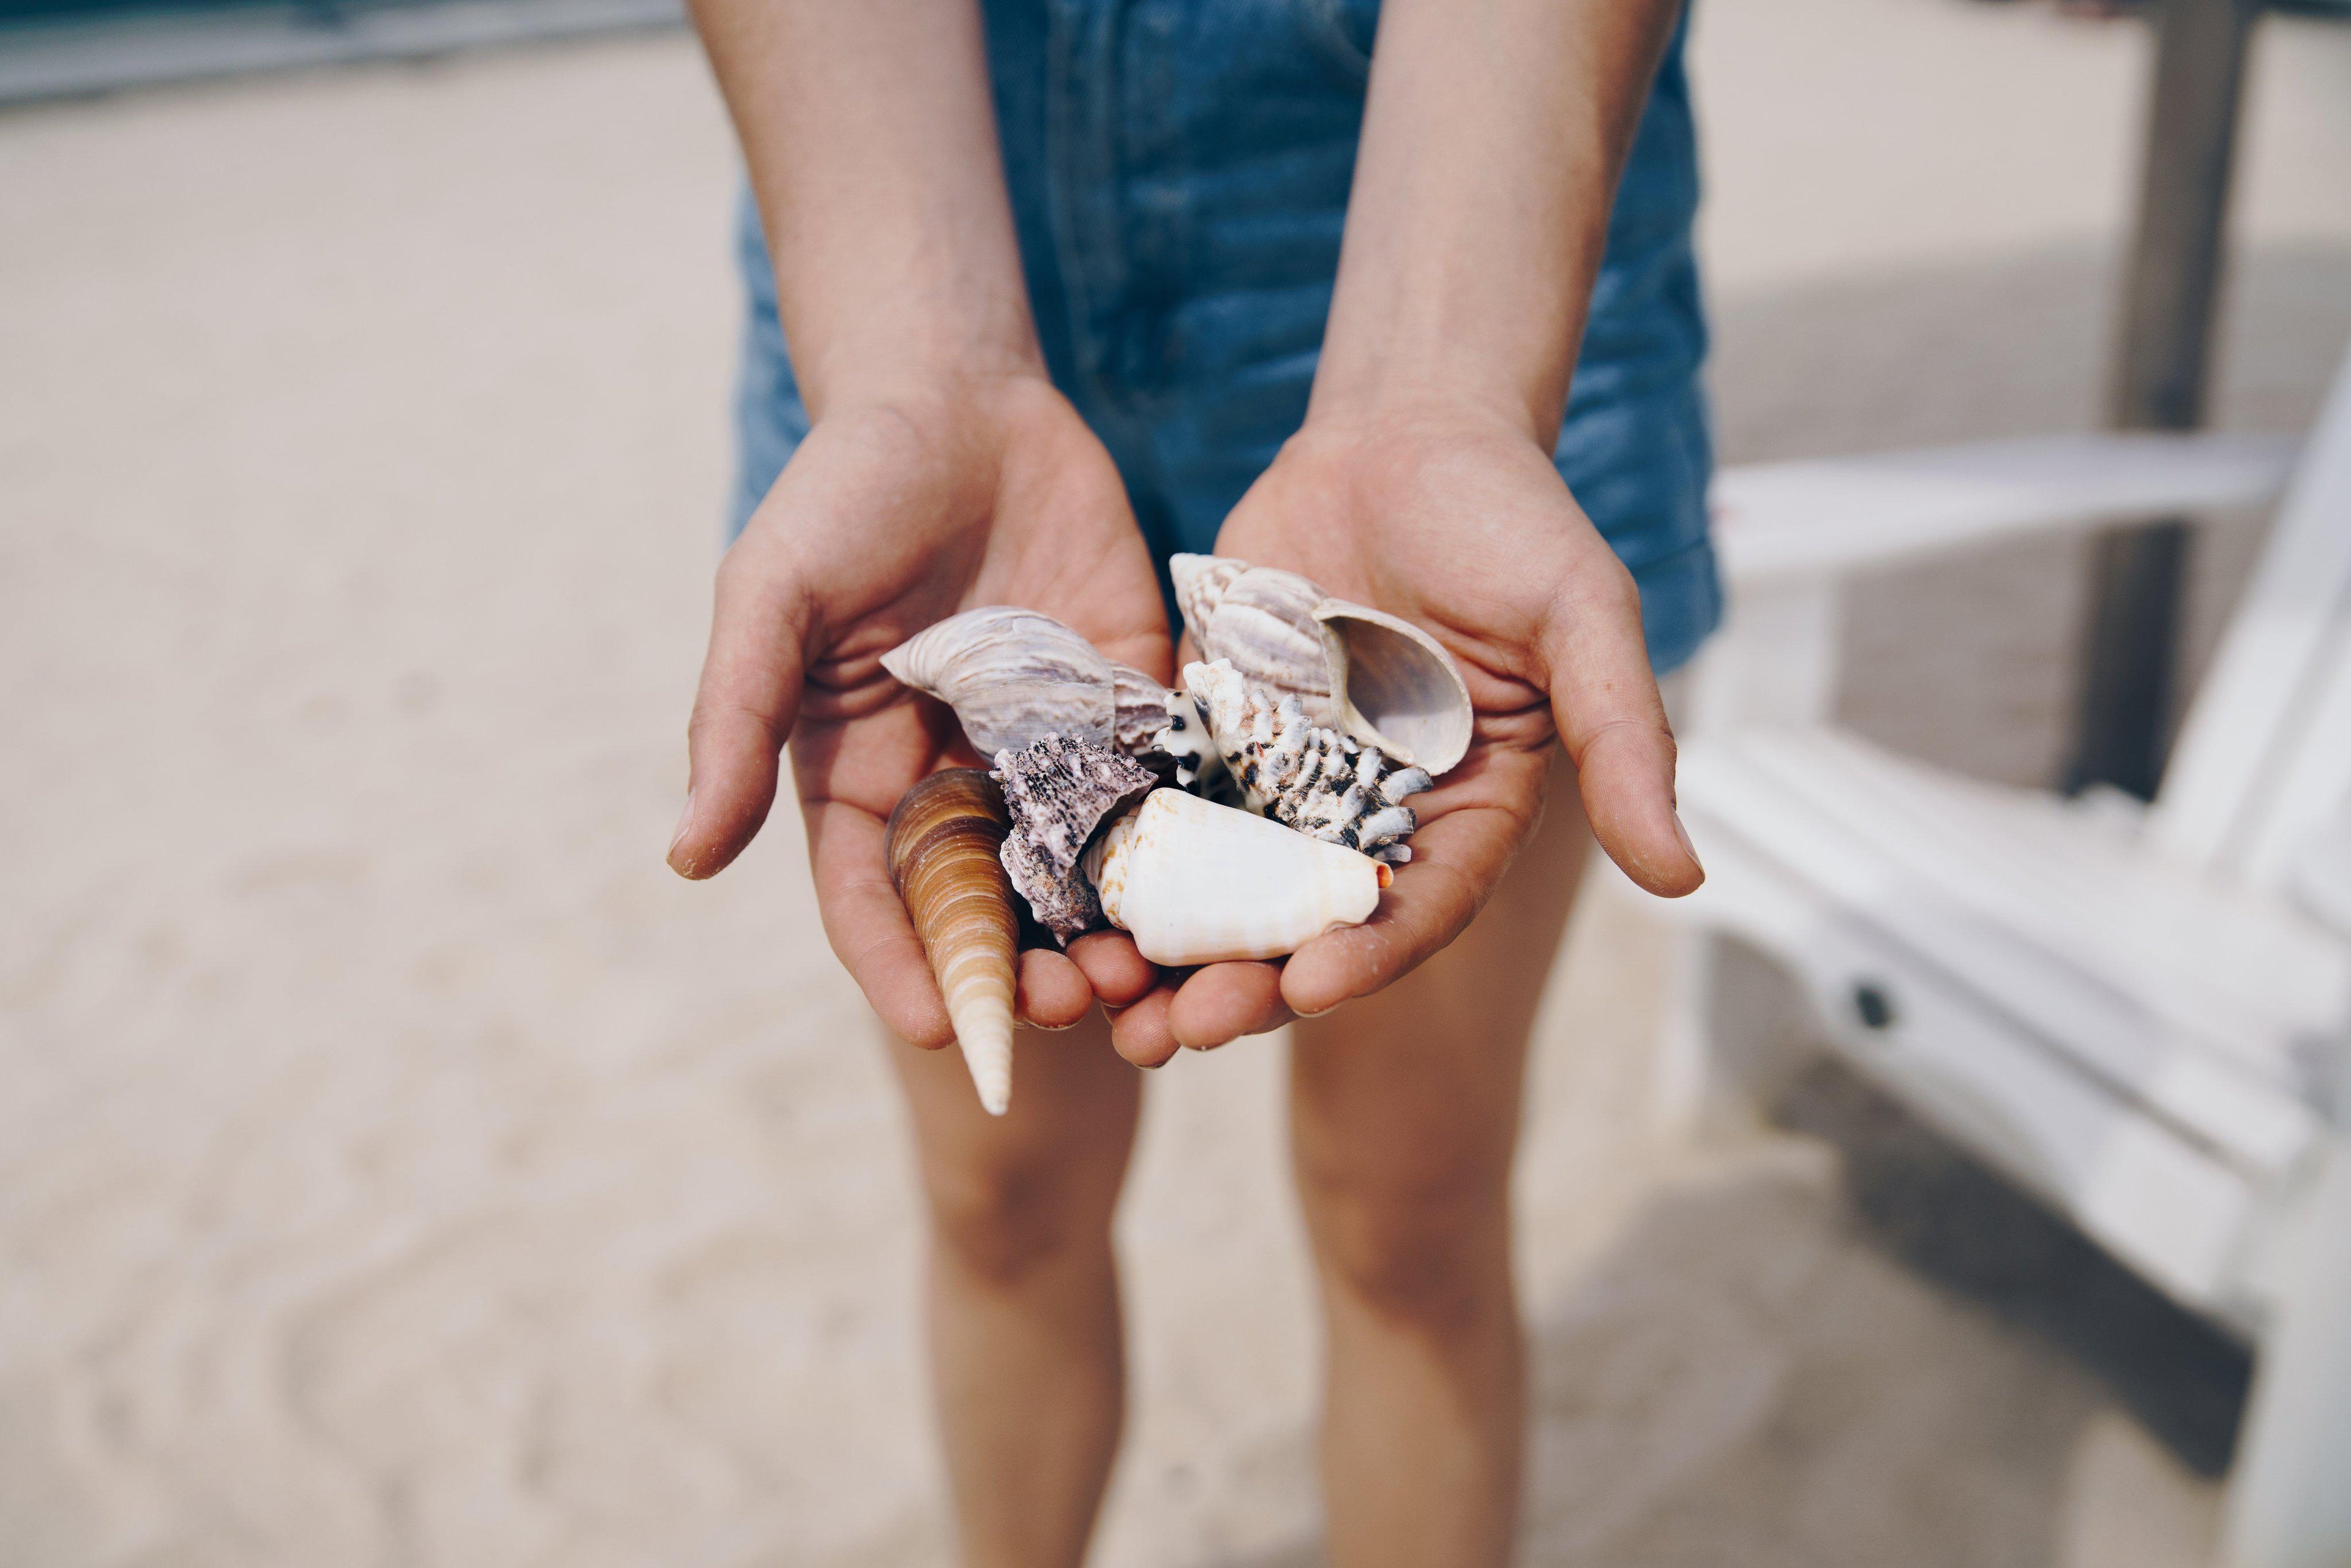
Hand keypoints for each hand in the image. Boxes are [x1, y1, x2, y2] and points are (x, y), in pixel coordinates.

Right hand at [670, 375, 1164, 1046]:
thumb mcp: (772, 598)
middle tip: (1071, 1005)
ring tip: (1143, 971)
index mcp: (865, 779)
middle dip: (1026, 973)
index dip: (906, 971)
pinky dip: (1180, 854)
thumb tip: (686, 858)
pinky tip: (1208, 893)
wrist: (962, 400)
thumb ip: (736, 724)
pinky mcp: (1128, 708)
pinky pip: (1158, 797)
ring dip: (1110, 935)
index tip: (942, 1030)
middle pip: (993, 913)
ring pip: (1082, 878)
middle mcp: (959, 784)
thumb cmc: (844, 493)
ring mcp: (1049, 752)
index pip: (878, 905)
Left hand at [1106, 403, 1702, 1065]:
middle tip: (1180, 1029)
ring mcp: (1284, 781)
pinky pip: (1160, 810)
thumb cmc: (1509, 516)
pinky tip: (1064, 902)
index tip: (1310, 989)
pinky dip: (1119, 860)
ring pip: (1221, 889)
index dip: (1367, 953)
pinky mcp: (1211, 736)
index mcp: (1463, 813)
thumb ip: (1623, 742)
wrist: (1402, 429)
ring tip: (1102, 1002)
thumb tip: (1686, 881)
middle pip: (1304, 924)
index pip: (1418, 908)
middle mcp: (1371, 816)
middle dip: (1246, 982)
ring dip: (1168, 951)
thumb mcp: (1580, 618)